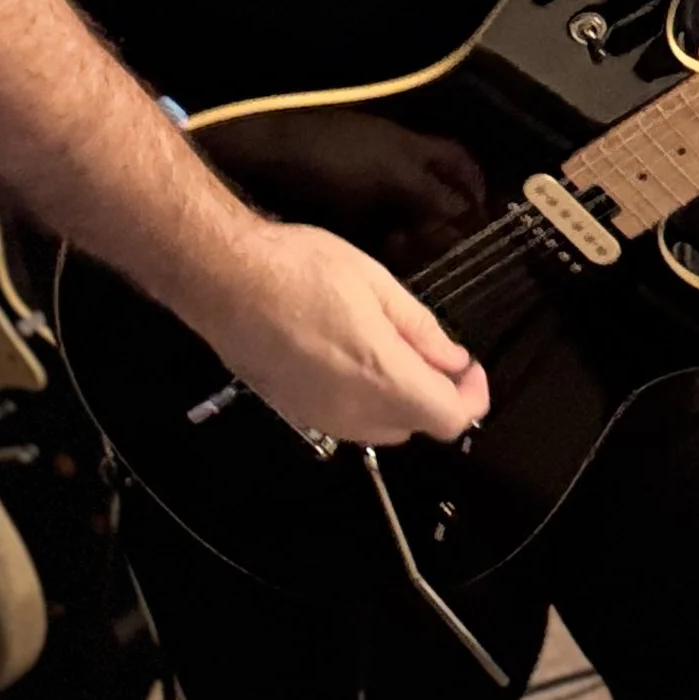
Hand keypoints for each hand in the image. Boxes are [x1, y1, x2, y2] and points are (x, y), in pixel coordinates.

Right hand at [198, 220, 489, 449]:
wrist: (226, 280)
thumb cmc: (300, 270)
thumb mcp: (377, 283)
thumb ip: (422, 329)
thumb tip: (453, 360)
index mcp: (383, 376)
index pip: (450, 418)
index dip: (472, 397)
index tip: (470, 368)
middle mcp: (355, 411)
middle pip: (418, 426)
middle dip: (436, 394)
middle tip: (433, 352)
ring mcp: (322, 417)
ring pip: (382, 429)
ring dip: (400, 401)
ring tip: (390, 351)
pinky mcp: (296, 413)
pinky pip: (348, 423)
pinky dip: (365, 402)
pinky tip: (352, 360)